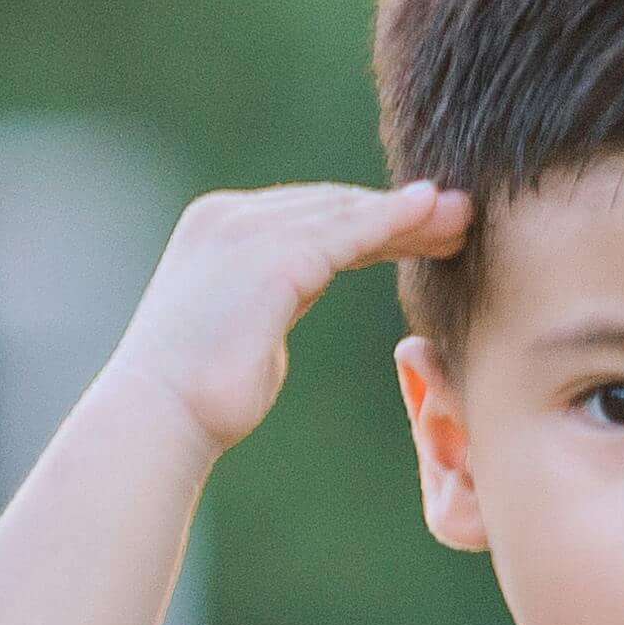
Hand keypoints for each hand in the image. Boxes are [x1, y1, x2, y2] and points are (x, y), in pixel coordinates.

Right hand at [103, 180, 469, 449]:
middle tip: (458, 215)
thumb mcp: (244, 325)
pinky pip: (349, 232)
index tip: (422, 228)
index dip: (369, 219)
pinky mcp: (272, 257)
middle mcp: (230, 217)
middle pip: (333, 206)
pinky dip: (395, 221)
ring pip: (347, 213)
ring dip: (410, 214)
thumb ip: (273, 294)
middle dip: (397, 212)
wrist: (159, 418)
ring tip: (464, 216)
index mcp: (219, 228)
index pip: (310, 215)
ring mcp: (247, 231)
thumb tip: (301, 288)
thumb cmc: (198, 396)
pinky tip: (434, 214)